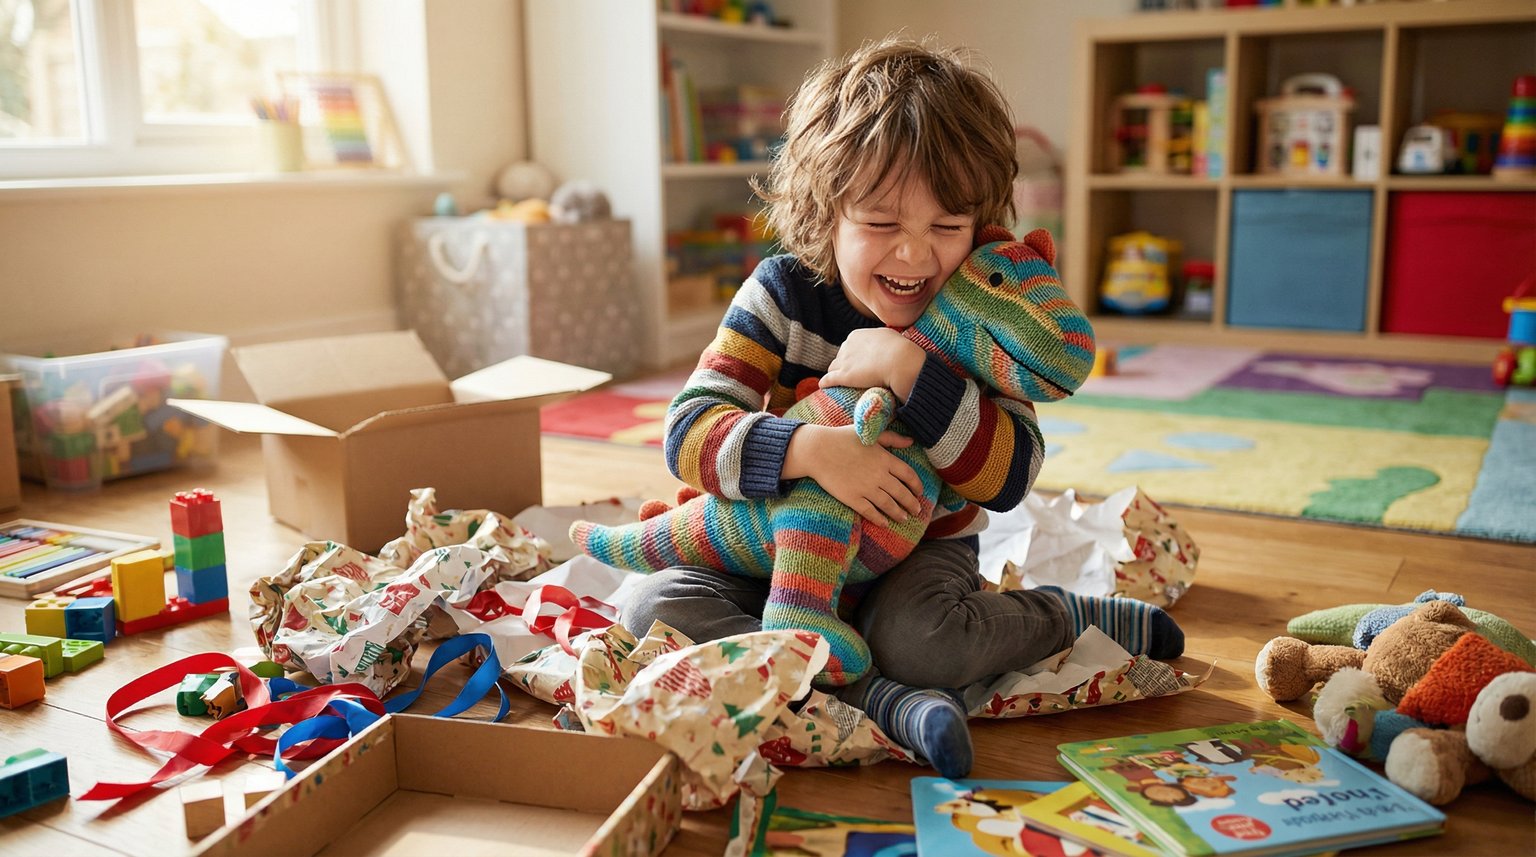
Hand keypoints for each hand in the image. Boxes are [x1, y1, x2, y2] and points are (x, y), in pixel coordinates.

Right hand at [783, 425, 923, 525]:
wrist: (817, 450)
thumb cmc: (842, 438)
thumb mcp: (870, 434)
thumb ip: (892, 438)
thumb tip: (911, 441)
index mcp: (885, 458)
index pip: (909, 475)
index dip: (917, 486)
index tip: (919, 492)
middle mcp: (879, 475)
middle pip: (902, 493)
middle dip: (912, 504)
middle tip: (916, 511)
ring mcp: (866, 488)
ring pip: (889, 505)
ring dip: (899, 514)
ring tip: (904, 518)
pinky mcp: (852, 498)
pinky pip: (870, 512)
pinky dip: (879, 519)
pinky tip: (884, 523)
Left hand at [819, 328, 925, 401]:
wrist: (899, 360)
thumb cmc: (899, 349)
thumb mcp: (888, 336)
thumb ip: (880, 338)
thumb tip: (883, 340)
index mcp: (856, 336)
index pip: (848, 347)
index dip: (853, 357)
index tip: (859, 364)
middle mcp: (847, 346)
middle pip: (840, 357)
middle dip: (844, 365)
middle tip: (852, 375)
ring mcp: (844, 361)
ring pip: (833, 368)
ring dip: (836, 375)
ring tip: (839, 383)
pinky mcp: (844, 376)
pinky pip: (828, 379)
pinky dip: (826, 383)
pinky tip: (824, 387)